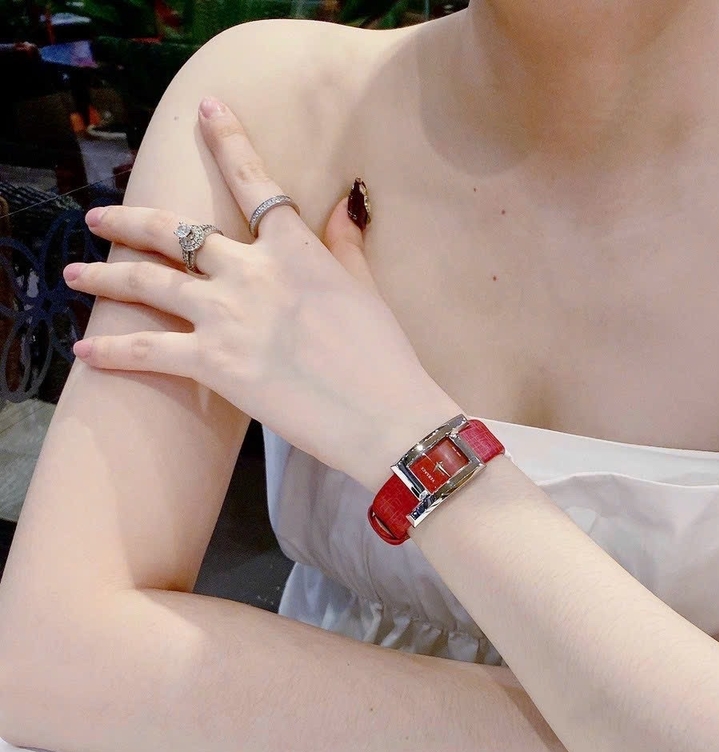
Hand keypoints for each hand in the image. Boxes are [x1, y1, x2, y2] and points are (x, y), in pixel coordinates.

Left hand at [64, 96, 461, 492]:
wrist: (385, 415)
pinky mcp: (213, 363)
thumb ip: (345, 245)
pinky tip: (86, 351)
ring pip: (147, 283)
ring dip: (104, 275)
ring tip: (75, 272)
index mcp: (294, 251)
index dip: (229, 141)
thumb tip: (346, 201)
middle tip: (97, 216)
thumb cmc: (385, 358)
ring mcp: (227, 316)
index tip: (207, 110)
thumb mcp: (367, 291)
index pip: (255, 182)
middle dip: (129, 221)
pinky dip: (113, 351)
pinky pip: (148, 350)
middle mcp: (250, 273)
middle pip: (174, 232)